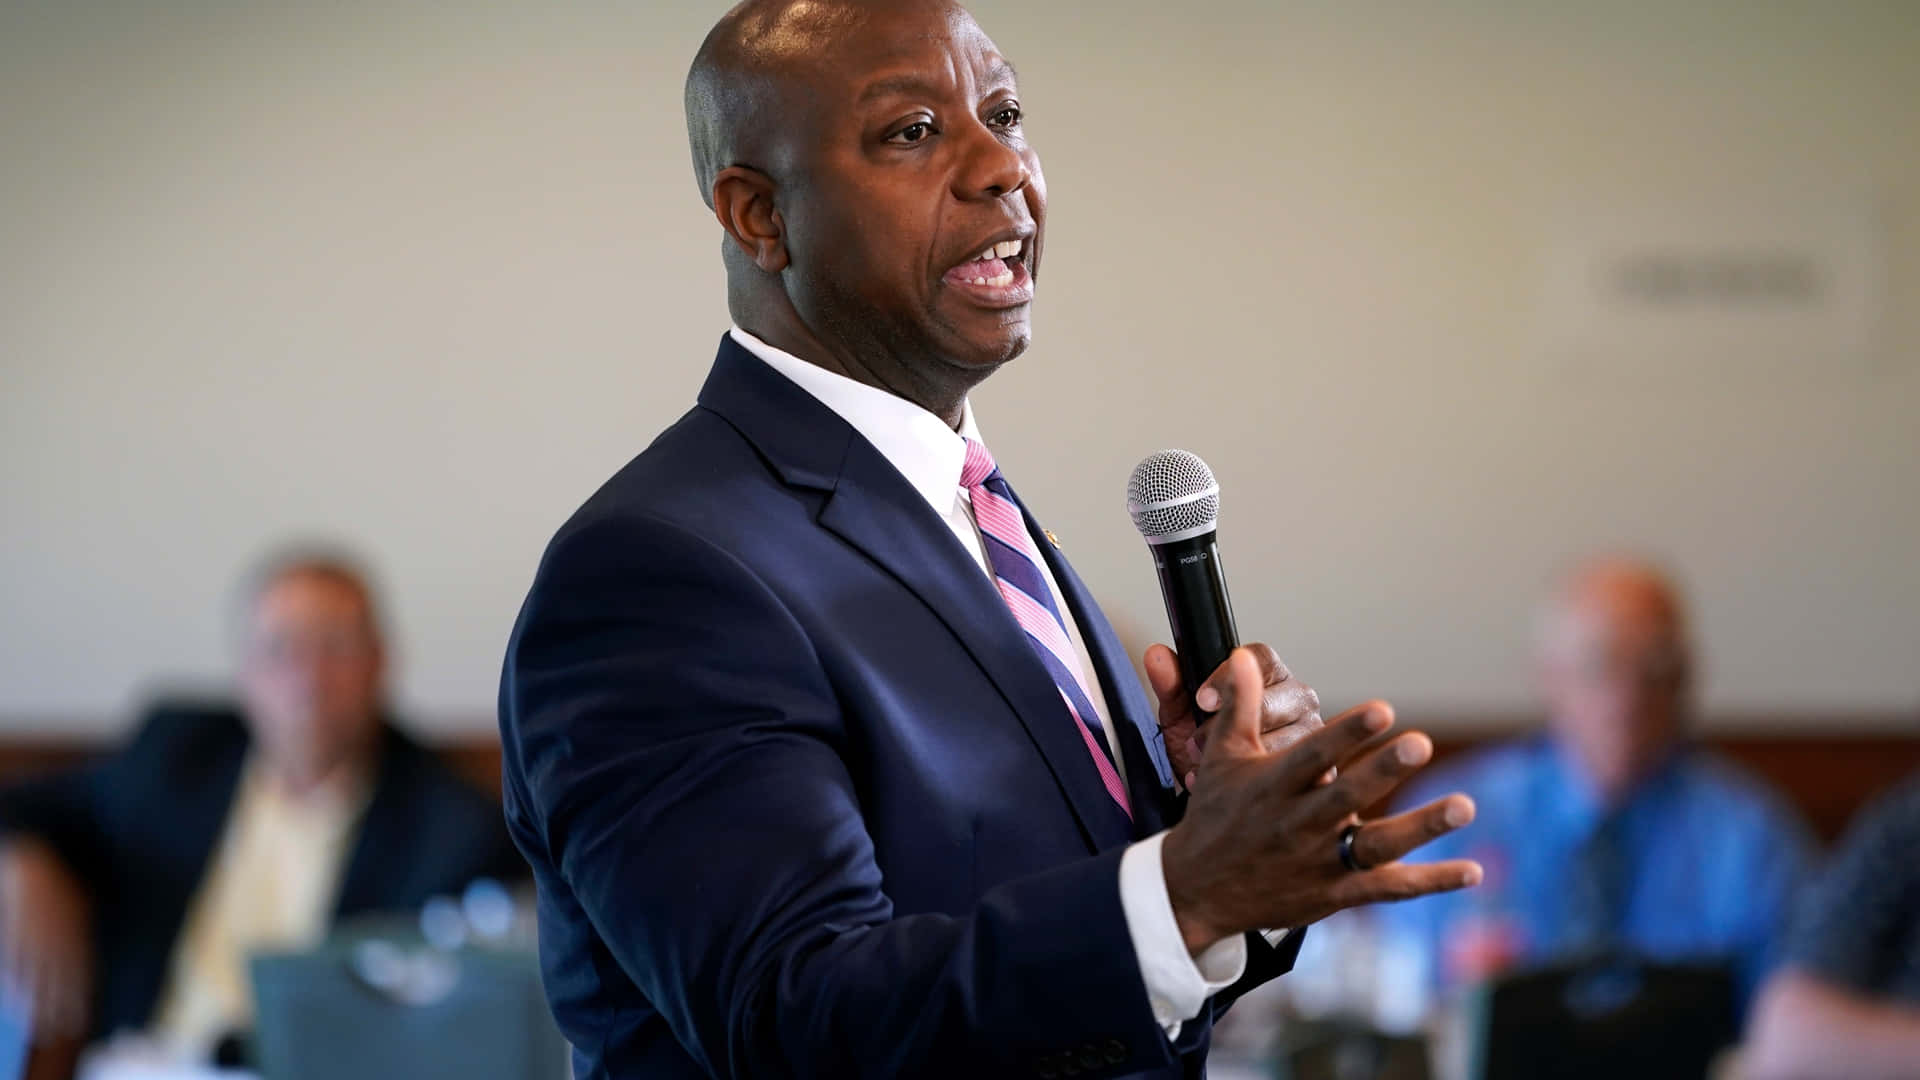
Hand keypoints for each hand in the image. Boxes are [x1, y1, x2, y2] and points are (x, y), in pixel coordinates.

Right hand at [0, 838, 93, 1039]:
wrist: (32, 866)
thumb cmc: (59, 887)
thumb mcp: (81, 907)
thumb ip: (82, 935)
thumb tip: (87, 960)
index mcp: (77, 933)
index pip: (80, 974)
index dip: (78, 999)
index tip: (79, 1021)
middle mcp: (57, 938)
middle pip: (57, 981)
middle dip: (57, 1008)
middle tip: (57, 1032)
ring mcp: (33, 938)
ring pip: (33, 977)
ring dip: (35, 1003)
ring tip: (35, 1024)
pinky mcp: (14, 936)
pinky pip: (13, 965)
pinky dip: (13, 985)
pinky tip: (14, 1001)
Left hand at [1146, 642, 1320, 790]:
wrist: (1215, 799)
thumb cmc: (1206, 748)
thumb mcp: (1182, 717)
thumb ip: (1171, 684)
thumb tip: (1156, 655)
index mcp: (1269, 675)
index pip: (1261, 658)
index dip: (1230, 676)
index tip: (1203, 700)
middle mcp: (1297, 698)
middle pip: (1277, 697)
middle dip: (1233, 723)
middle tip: (1197, 742)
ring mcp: (1313, 732)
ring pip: (1285, 738)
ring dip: (1243, 755)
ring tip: (1208, 766)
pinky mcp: (1323, 769)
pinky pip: (1292, 771)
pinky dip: (1257, 781)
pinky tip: (1229, 789)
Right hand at [1159, 648, 1481, 954]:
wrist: (1197, 890)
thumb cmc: (1215, 814)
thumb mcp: (1222, 756)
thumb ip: (1240, 705)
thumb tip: (1246, 657)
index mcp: (1272, 787)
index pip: (1313, 755)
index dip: (1347, 733)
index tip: (1382, 710)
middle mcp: (1297, 824)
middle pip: (1344, 797)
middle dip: (1382, 772)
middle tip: (1420, 745)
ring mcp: (1319, 863)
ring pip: (1375, 846)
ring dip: (1420, 828)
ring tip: (1464, 806)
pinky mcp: (1335, 894)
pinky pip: (1388, 889)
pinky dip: (1430, 882)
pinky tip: (1472, 870)